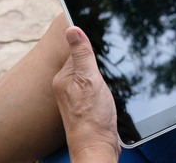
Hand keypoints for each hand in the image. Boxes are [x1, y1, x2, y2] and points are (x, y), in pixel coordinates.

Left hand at [53, 26, 120, 162]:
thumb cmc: (92, 117)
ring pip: (91, 74)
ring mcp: (77, 96)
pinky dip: (103, 84)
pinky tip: (110, 89)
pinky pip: (94, 86)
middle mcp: (67, 85)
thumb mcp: (89, 80)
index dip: (90, 44)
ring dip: (101, 73)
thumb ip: (82, 55)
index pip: (76, 50)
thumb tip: (72, 29)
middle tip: (111, 61)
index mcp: (64, 77)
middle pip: (84, 62)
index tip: (104, 41)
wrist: (97, 146)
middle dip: (97, 59)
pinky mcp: (86, 104)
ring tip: (109, 78)